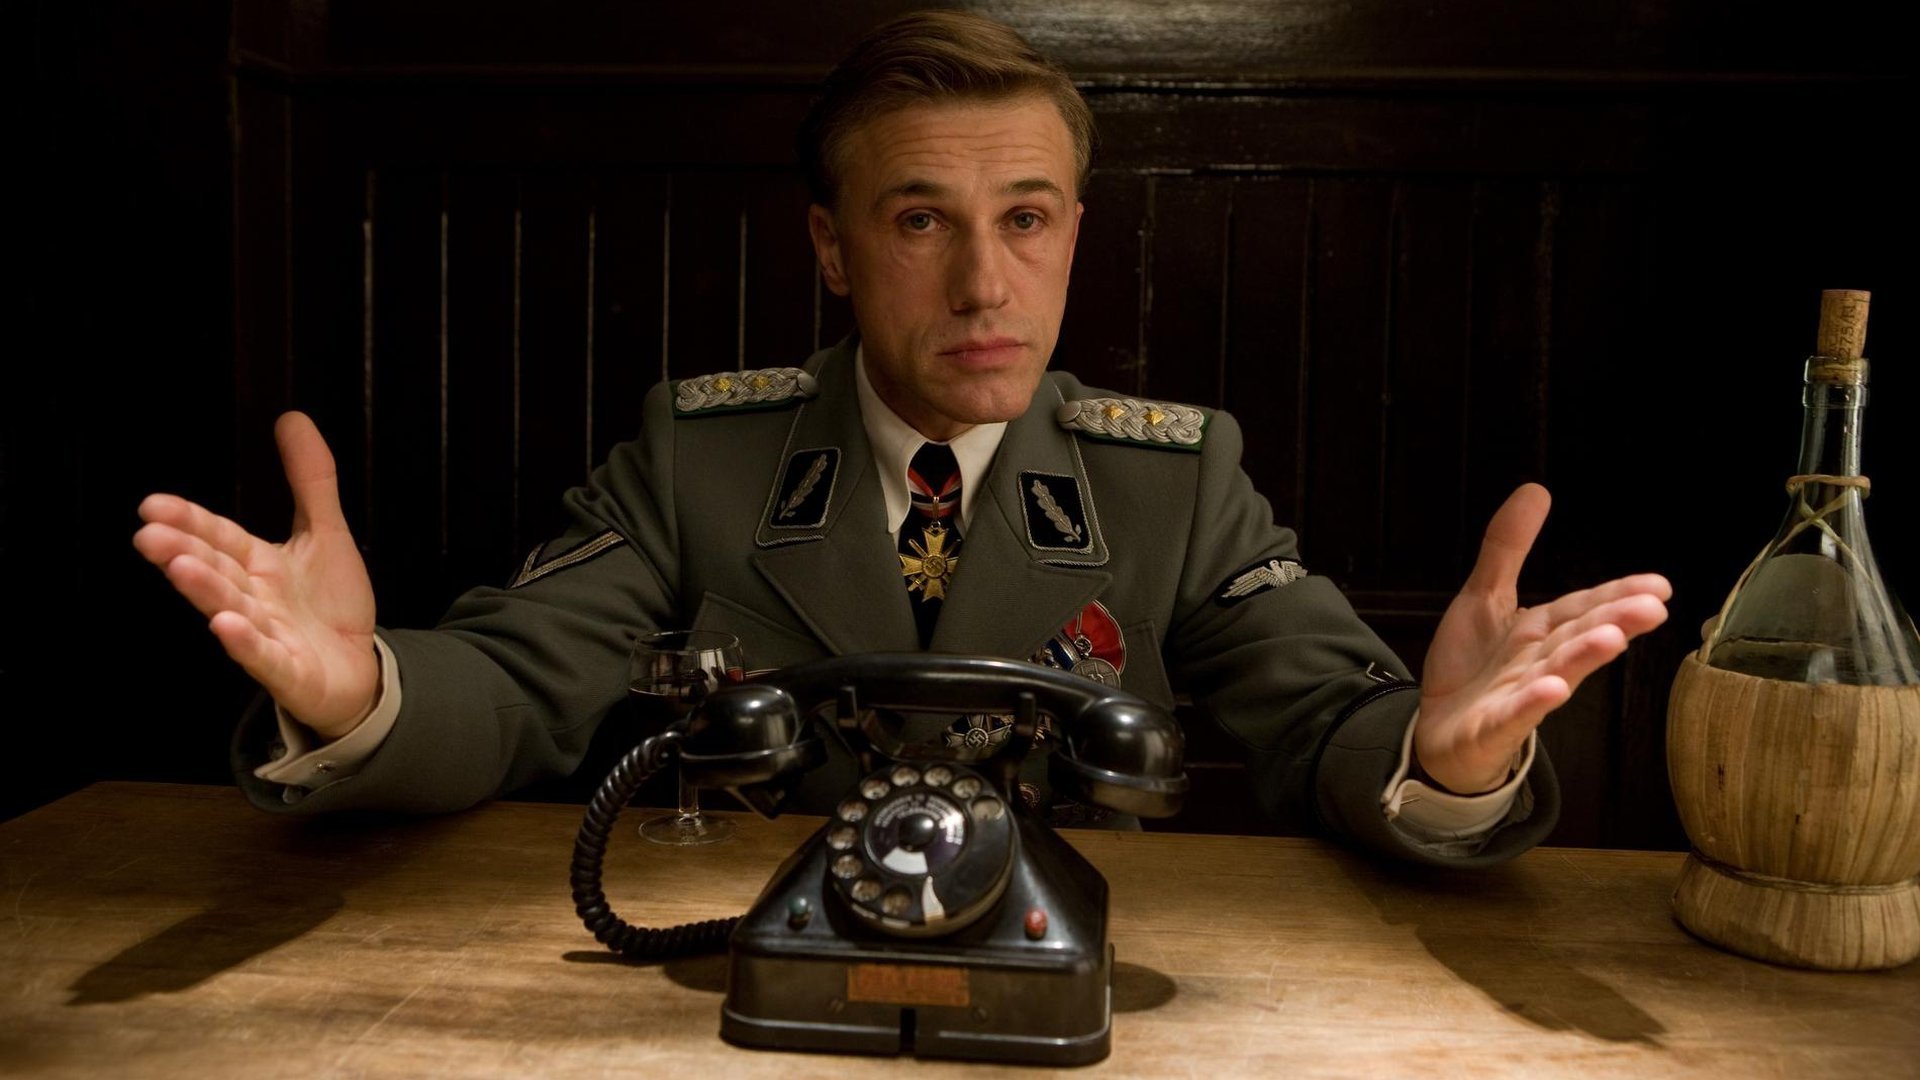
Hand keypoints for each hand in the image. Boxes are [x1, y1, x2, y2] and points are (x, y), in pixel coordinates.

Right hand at [133, 412, 378, 737]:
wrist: (361, 669)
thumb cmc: (332, 605)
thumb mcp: (326, 532)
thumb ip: (310, 479)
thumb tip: (291, 417)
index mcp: (258, 565)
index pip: (219, 537)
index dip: (190, 521)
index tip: (152, 504)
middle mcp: (254, 598)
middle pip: (216, 570)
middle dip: (183, 551)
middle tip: (147, 534)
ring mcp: (267, 636)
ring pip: (232, 609)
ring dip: (206, 591)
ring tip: (180, 568)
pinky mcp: (288, 671)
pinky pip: (263, 656)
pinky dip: (245, 642)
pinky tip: (225, 625)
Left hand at [1414, 484, 1670, 793]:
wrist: (1437, 732)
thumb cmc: (1474, 667)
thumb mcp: (1485, 597)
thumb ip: (1508, 548)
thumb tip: (1536, 489)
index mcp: (1541, 632)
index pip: (1584, 608)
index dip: (1618, 594)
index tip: (1660, 586)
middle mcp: (1538, 663)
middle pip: (1578, 638)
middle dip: (1614, 621)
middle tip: (1653, 607)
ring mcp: (1518, 698)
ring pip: (1556, 674)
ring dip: (1583, 658)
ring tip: (1613, 638)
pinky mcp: (1492, 728)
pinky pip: (1515, 715)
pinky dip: (1533, 703)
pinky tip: (1553, 689)